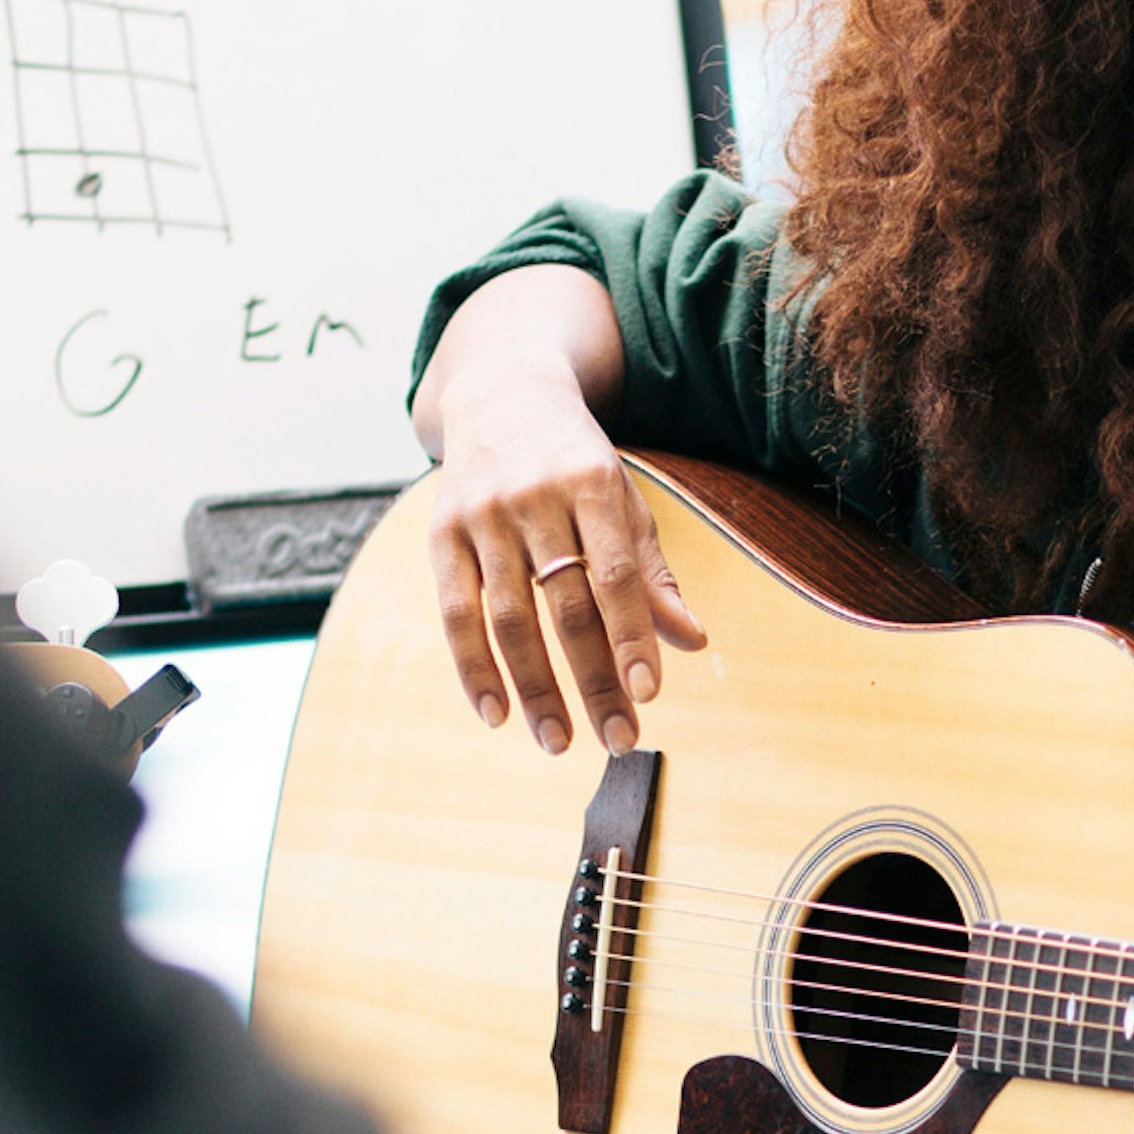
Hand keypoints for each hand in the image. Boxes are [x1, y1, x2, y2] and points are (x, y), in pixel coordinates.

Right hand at [424, 369, 705, 756]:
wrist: (501, 393)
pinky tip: (496, 714)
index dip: (632, 637)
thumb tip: (692, 640)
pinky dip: (474, 668)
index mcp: (591, 482)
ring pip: (509, 617)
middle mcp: (534, 497)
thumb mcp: (624, 501)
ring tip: (558, 740)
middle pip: (566, 605)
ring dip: (535, 687)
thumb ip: (652, 573)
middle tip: (617, 738)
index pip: (616, 575)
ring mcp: (483, 515)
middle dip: (593, 679)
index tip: (648, 694)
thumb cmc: (575, 461)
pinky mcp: (442, 533)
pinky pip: (455, 613)